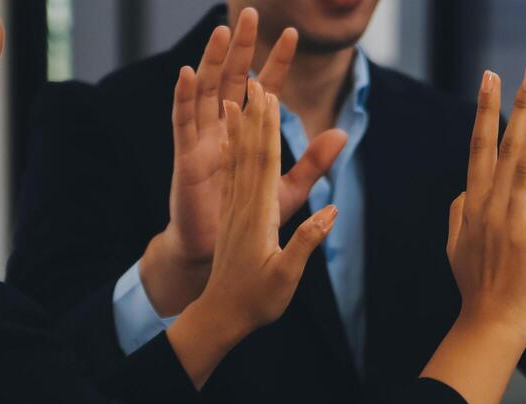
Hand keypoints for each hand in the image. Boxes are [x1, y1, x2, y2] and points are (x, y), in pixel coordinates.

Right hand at [141, 8, 347, 315]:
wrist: (217, 257)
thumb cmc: (246, 224)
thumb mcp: (286, 191)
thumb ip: (312, 163)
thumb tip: (342, 135)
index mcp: (246, 139)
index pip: (263, 94)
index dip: (276, 65)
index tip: (292, 35)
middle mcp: (223, 134)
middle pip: (231, 81)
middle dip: (242, 49)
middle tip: (251, 14)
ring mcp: (203, 145)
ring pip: (206, 92)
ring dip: (213, 61)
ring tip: (222, 31)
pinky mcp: (186, 161)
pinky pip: (183, 123)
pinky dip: (184, 97)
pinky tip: (187, 72)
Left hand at [190, 80, 337, 338]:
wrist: (220, 317)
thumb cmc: (257, 301)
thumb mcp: (286, 277)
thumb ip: (306, 242)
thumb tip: (331, 210)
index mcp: (258, 216)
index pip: (264, 163)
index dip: (267, 128)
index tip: (269, 95)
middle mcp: (242, 207)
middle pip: (250, 153)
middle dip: (255, 116)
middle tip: (257, 79)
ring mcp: (234, 212)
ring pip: (237, 161)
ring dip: (240, 127)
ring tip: (239, 96)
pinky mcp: (231, 219)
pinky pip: (232, 178)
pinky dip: (232, 153)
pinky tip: (229, 139)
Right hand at [447, 66, 525, 342]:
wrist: (491, 325)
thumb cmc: (477, 289)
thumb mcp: (456, 247)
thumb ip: (459, 213)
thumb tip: (465, 189)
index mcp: (473, 205)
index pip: (479, 148)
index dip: (485, 111)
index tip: (489, 78)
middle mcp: (492, 207)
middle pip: (505, 146)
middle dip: (519, 105)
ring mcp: (515, 223)